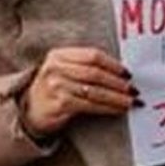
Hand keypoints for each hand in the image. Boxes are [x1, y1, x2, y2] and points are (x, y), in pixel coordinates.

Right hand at [21, 47, 137, 135]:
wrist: (30, 109)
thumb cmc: (54, 88)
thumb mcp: (64, 70)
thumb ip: (86, 66)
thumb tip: (123, 74)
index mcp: (59, 55)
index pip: (93, 56)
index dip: (113, 65)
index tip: (128, 73)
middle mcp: (56, 68)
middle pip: (96, 74)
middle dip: (118, 83)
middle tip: (134, 90)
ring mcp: (56, 86)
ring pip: (95, 91)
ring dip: (117, 98)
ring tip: (131, 101)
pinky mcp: (60, 104)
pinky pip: (90, 105)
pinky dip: (108, 108)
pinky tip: (118, 110)